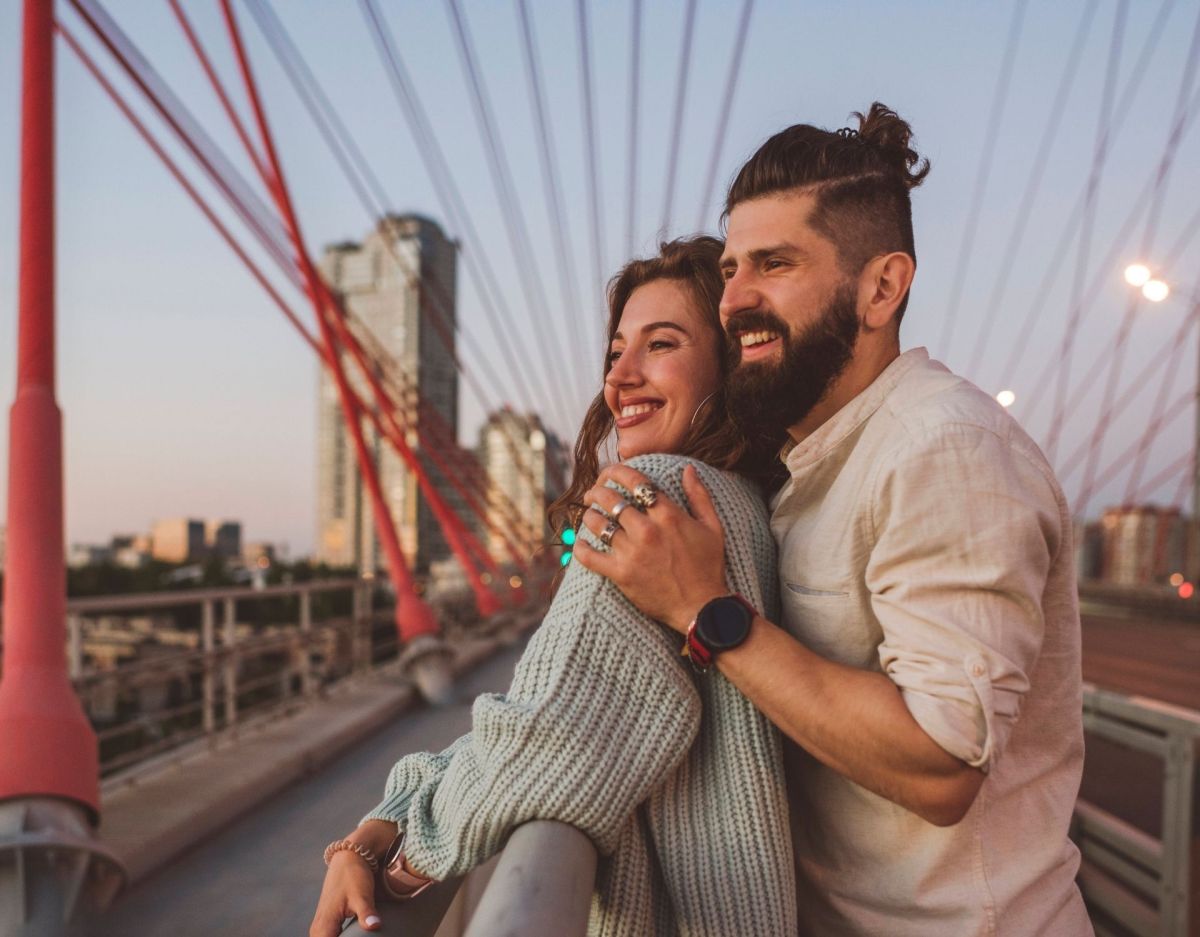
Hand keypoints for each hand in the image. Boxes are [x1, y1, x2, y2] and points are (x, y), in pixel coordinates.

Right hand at [309, 821, 395, 935]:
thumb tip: (374, 926)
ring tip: (359, 934)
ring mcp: (321, 925)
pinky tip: (353, 935)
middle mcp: (318, 928)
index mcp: (324, 925)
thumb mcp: (362, 895)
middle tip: (361, 934)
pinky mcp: (327, 921)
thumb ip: (366, 913)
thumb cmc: (354, 876)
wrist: (348, 858)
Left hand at [573, 464, 727, 633]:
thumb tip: (688, 469)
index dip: (618, 472)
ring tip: (588, 514)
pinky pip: (590, 557)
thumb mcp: (712, 527)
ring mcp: (632, 552)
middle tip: (593, 493)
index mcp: (668, 515)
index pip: (635, 482)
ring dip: (589, 515)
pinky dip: (581, 548)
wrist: (700, 607)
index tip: (610, 472)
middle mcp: (647, 530)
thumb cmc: (708, 567)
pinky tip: (580, 543)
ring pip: (597, 523)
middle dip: (597, 491)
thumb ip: (699, 496)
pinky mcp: (620, 574)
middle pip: (610, 499)